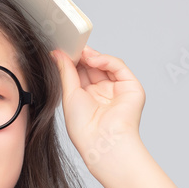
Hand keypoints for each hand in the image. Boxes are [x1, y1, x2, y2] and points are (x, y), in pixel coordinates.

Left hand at [52, 46, 145, 165]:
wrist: (102, 142)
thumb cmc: (84, 128)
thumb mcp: (69, 95)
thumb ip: (66, 72)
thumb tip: (57, 54)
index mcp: (87, 98)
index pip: (80, 73)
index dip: (72, 61)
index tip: (61, 50)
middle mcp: (103, 93)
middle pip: (93, 67)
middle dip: (81, 56)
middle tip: (70, 45)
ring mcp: (117, 90)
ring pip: (106, 65)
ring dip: (92, 56)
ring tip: (80, 52)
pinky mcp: (131, 88)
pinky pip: (118, 67)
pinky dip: (106, 60)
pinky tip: (93, 59)